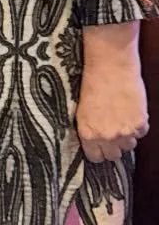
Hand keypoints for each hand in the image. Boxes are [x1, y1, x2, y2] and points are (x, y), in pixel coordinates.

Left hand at [76, 36, 148, 161]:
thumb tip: (97, 142)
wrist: (110, 66)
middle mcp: (106, 137)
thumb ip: (90, 130)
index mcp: (88, 134)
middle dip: (113, 146)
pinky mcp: (140, 123)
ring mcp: (125, 131)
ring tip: (122, 119)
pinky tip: (131, 112)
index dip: (99, 152)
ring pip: (129, 145)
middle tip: (113, 133)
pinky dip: (139, 125)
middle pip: (114, 155)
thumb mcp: (82, 111)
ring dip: (127, 136)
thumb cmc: (93, 83)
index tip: (101, 147)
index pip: (96, 157)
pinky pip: (141, 133)